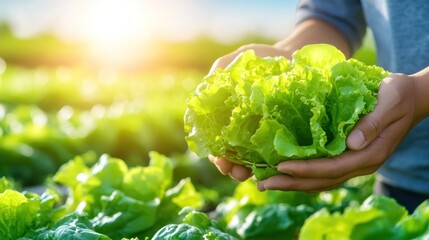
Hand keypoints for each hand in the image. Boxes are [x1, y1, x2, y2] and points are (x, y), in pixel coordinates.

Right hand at [208, 43, 291, 180]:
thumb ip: (220, 71)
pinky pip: (272, 153)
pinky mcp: (279, 134)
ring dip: (246, 170)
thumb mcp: (238, 60)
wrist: (292, 57)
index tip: (220, 160)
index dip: (215, 153)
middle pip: (230, 155)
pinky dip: (269, 164)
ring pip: (249, 159)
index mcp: (226, 115)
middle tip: (235, 172)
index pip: (215, 141)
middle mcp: (240, 128)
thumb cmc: (261, 58)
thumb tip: (207, 86)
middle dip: (230, 167)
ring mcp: (260, 134)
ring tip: (248, 174)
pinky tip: (272, 169)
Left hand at [258, 73, 418, 192]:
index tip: (282, 166)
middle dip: (292, 183)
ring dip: (294, 183)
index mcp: (370, 153)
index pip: (333, 167)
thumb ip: (373, 122)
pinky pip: (324, 173)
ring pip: (321, 181)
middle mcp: (361, 164)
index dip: (307, 169)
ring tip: (266, 183)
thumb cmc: (398, 95)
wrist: (411, 99)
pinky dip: (304, 176)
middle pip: (323, 180)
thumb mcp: (390, 101)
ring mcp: (355, 163)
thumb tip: (351, 143)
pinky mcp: (349, 158)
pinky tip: (285, 174)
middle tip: (262, 184)